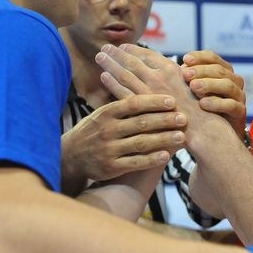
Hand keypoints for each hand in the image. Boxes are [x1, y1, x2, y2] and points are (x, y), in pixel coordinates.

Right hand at [61, 94, 186, 186]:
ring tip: (181, 136)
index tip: (171, 100)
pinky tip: (167, 155)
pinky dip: (152, 159)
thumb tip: (145, 86)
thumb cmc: (93, 131)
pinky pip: (135, 162)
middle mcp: (107, 130)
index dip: (153, 101)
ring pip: (141, 143)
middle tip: (183, 117)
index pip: (132, 104)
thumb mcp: (101, 113)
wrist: (70, 157)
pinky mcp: (111, 167)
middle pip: (140, 123)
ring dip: (163, 139)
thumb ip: (121, 104)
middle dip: (164, 119)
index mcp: (106, 113)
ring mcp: (109, 149)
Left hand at [94, 44, 225, 147]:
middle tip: (105, 47)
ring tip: (100, 57)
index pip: (147, 54)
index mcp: (171, 69)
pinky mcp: (141, 106)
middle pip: (132, 61)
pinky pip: (122, 91)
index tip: (124, 46)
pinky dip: (111, 82)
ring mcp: (148, 91)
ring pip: (123, 73)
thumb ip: (176, 76)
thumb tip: (168, 69)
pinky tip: (104, 76)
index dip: (134, 49)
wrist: (203, 128)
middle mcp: (158, 77)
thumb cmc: (201, 108)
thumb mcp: (191, 84)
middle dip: (117, 53)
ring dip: (110, 63)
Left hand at [181, 51, 245, 137]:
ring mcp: (238, 96)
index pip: (213, 58)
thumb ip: (186, 79)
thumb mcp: (192, 93)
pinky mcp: (240, 113)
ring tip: (193, 87)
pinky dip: (217, 103)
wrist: (216, 137)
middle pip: (220, 70)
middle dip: (202, 70)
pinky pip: (232, 105)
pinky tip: (203, 104)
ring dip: (209, 84)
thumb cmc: (200, 111)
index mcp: (222, 72)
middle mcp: (233, 81)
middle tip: (186, 74)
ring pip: (228, 85)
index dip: (200, 57)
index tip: (185, 59)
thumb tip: (168, 65)